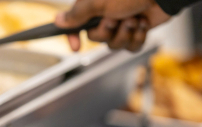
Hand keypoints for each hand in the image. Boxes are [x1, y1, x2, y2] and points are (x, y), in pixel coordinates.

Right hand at [55, 0, 170, 51]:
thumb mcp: (98, 2)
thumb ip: (76, 14)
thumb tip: (58, 21)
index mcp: (94, 6)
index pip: (76, 25)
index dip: (74, 37)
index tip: (75, 48)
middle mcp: (106, 14)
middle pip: (96, 39)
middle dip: (108, 32)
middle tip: (116, 18)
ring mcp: (122, 23)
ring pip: (114, 45)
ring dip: (125, 34)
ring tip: (134, 19)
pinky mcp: (137, 30)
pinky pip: (131, 47)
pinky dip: (138, 37)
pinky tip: (143, 23)